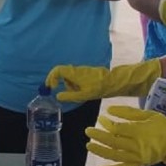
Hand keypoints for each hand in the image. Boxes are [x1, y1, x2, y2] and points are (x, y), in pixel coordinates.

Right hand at [46, 58, 160, 101]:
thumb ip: (69, 95)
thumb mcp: (83, 94)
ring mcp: (81, 71)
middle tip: (68, 94)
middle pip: (62, 74)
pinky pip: (76, 79)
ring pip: (70, 77)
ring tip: (80, 94)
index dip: (51, 77)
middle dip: (62, 84)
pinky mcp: (86, 73)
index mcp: (74, 73)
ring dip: (70, 86)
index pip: (57, 70)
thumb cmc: (99, 87)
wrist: (114, 82)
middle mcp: (76, 70)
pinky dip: (77, 86)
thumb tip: (58, 96)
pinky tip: (85, 92)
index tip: (51, 87)